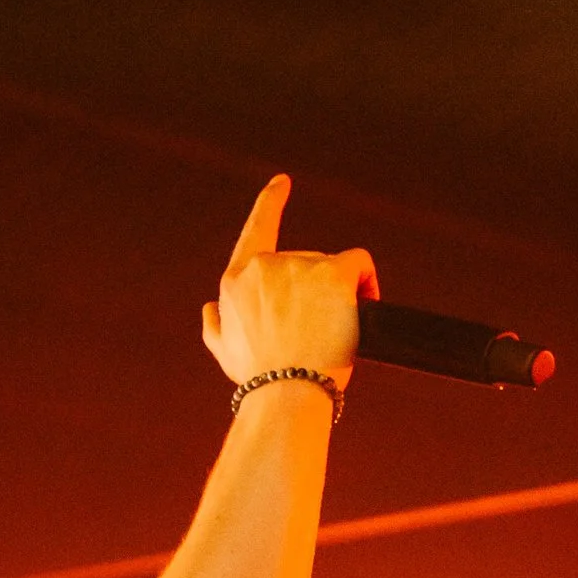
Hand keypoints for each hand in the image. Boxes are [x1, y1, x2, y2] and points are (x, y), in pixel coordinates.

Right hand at [202, 177, 370, 391]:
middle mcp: (265, 265)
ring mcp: (299, 266)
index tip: (282, 183)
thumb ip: (215, 325)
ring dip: (342, 295)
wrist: (285, 393)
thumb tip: (210, 306)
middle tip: (319, 335)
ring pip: (334, 269)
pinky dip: (366, 282)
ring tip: (336, 336)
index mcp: (236, 281)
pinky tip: (365, 305)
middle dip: (317, 293)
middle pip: (305, 263)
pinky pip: (358, 263)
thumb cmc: (259, 379)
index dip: (271, 203)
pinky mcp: (332, 273)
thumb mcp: (224, 353)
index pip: (256, 230)